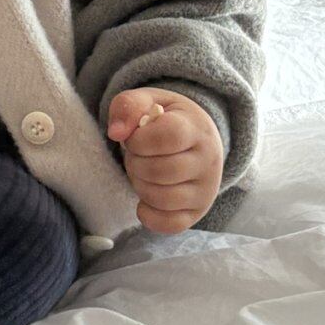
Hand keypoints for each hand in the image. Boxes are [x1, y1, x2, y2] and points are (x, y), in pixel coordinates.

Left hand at [106, 87, 222, 233]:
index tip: (135, 138)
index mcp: (197, 128)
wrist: (196, 136)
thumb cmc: (166, 117)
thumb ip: (128, 106)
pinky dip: (149, 214)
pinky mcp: (197, 213)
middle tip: (137, 156)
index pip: (169, 136)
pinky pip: (169, 224)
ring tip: (143, 172)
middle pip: (161, 171)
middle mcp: (208, 162)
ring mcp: (206, 191)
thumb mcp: (148, 99)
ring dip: (140, 186)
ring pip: (163, 199)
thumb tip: (116, 133)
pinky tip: (145, 198)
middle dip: (135, 163)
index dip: (140, 140)